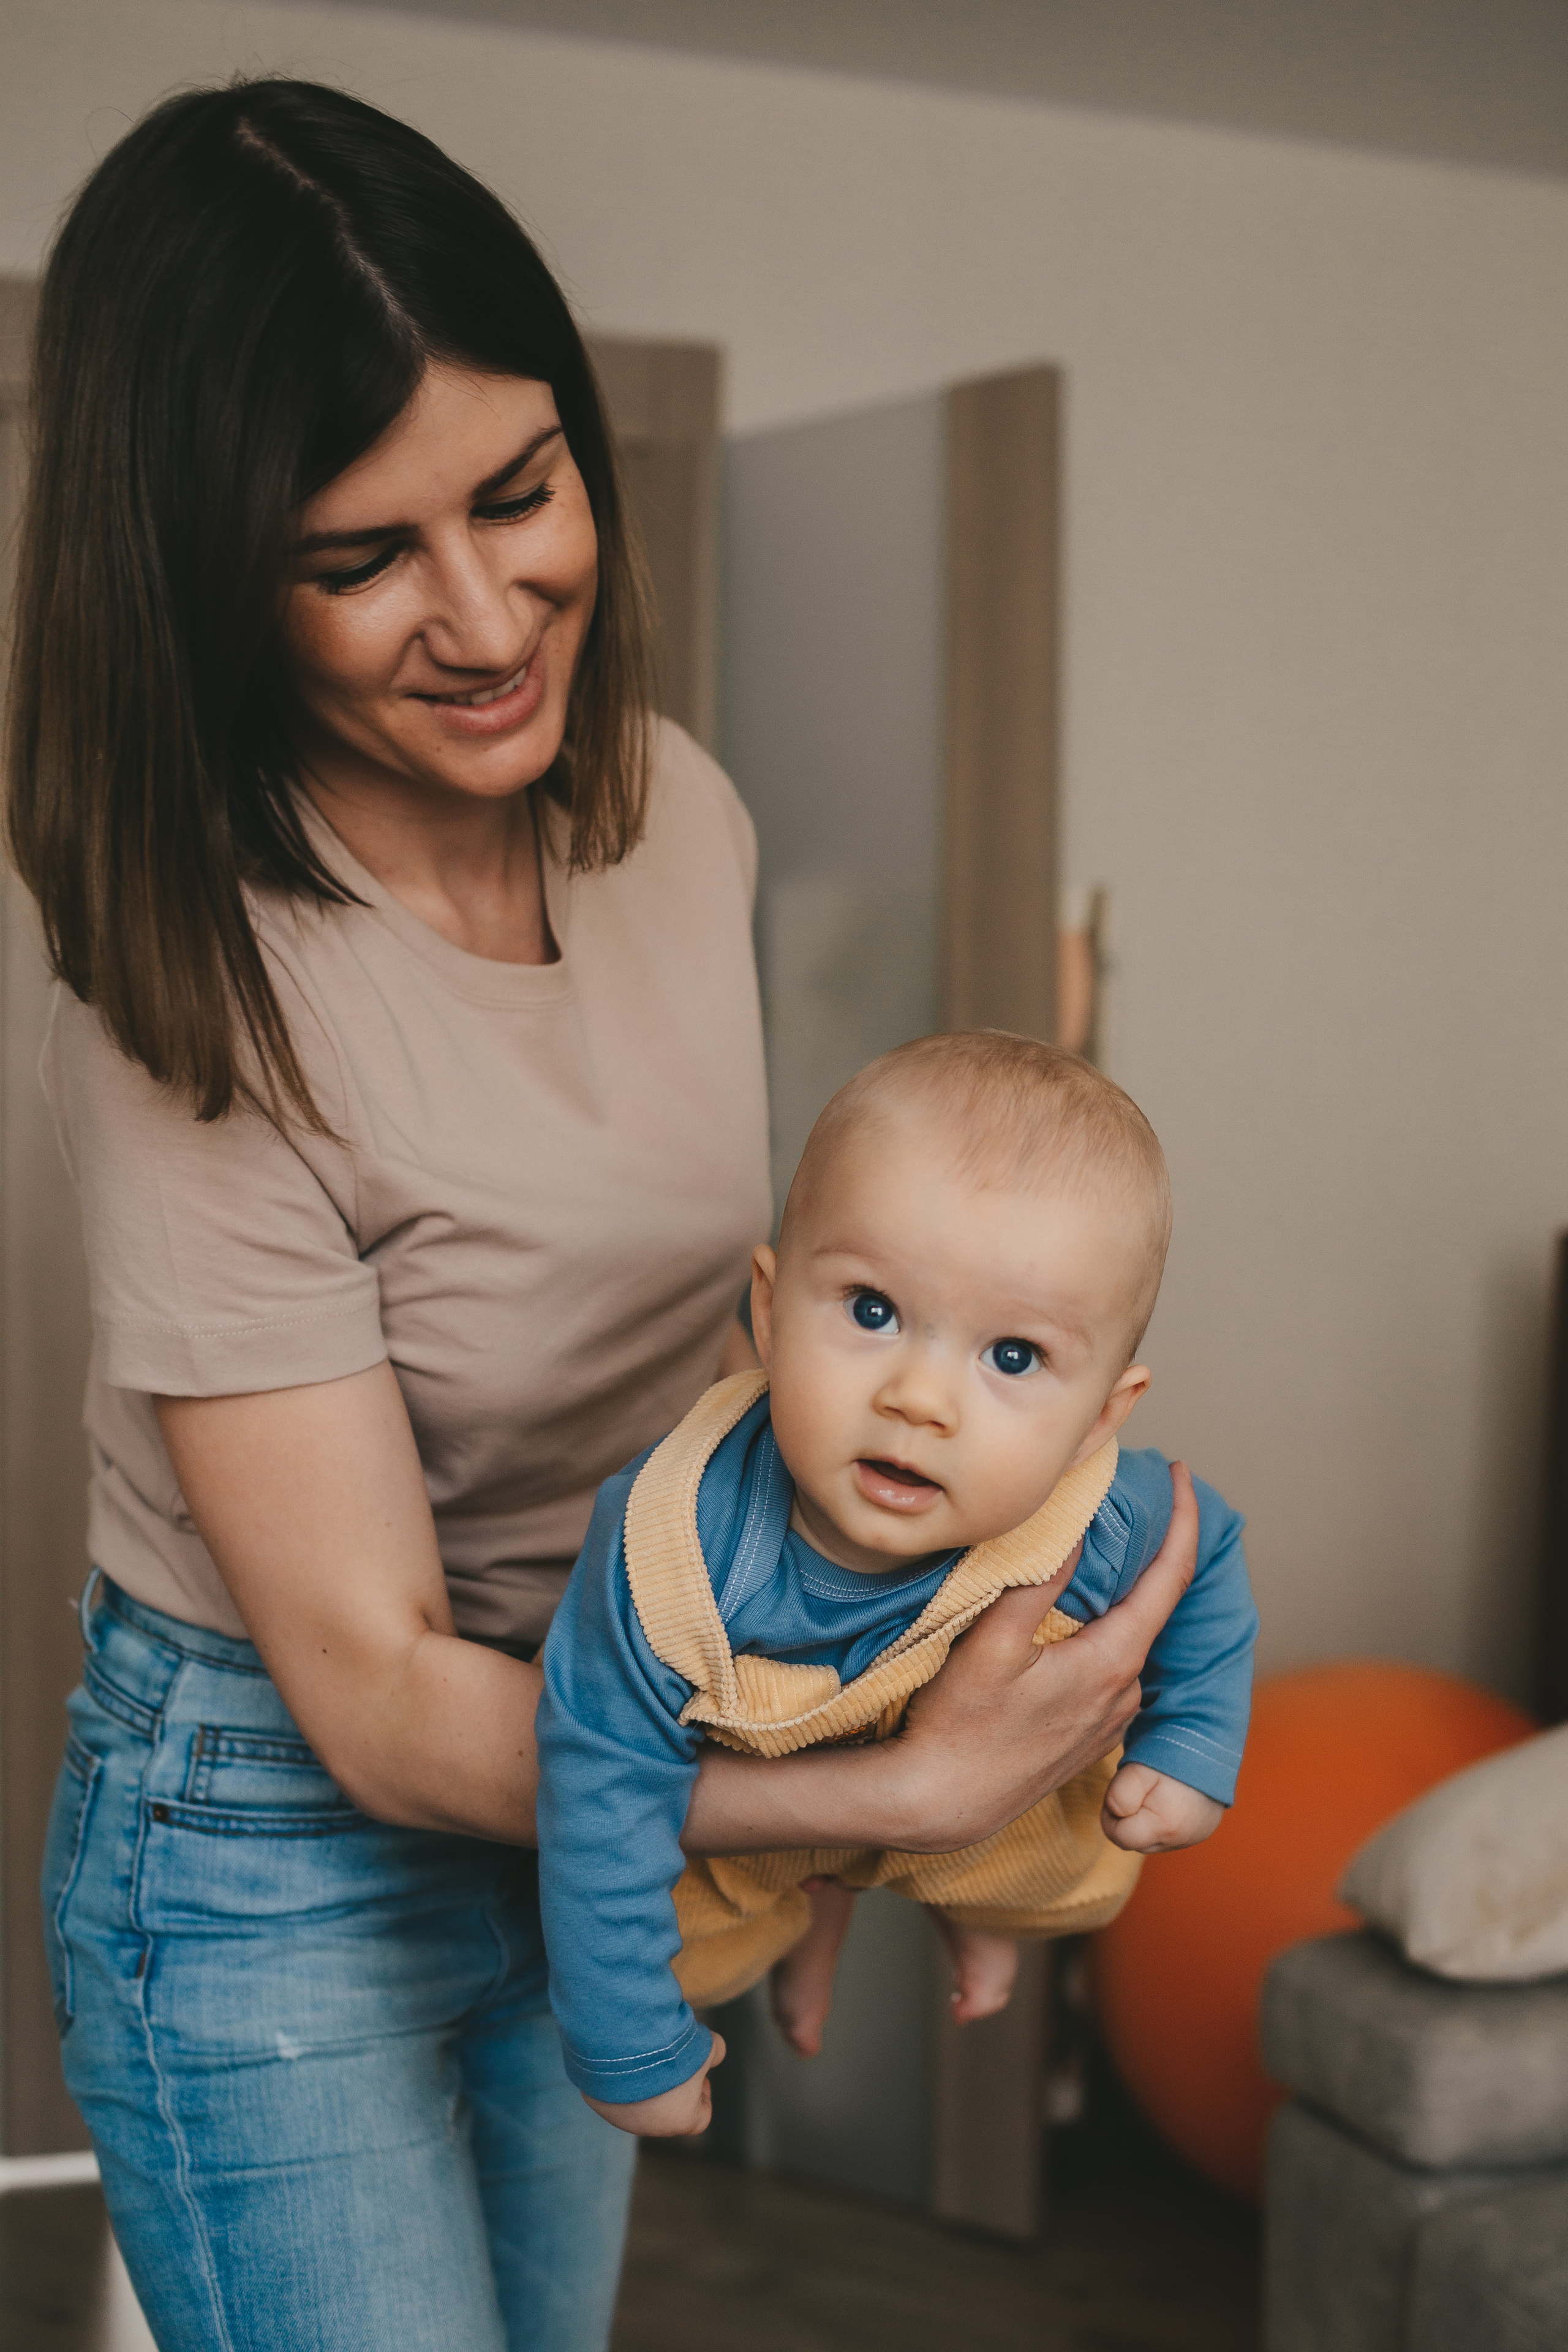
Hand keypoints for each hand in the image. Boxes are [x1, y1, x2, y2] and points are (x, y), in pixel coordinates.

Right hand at [582, 2031, 725, 2138]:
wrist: (623, 2044)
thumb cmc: (670, 2052)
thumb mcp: (706, 2046)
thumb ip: (715, 2052)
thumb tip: (715, 2051)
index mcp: (680, 2119)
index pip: (700, 2118)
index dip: (704, 2097)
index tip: (701, 2077)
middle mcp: (650, 2126)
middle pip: (667, 2112)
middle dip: (673, 2088)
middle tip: (673, 2062)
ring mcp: (620, 2117)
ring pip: (637, 2104)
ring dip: (644, 2085)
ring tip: (646, 2054)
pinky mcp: (597, 2101)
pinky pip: (612, 2092)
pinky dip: (619, 2077)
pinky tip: (623, 2054)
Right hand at [890, 1462, 1200, 1851]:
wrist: (943, 1805)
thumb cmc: (960, 1726)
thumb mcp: (991, 1645)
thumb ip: (1038, 1584)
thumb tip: (1077, 1531)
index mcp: (1112, 1662)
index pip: (1170, 1578)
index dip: (1184, 1520)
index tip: (1182, 1474)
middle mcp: (1125, 1691)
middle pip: (1152, 1606)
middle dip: (1149, 1553)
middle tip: (1135, 1503)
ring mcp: (1111, 1719)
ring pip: (1128, 1639)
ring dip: (1120, 1600)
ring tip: (1098, 1558)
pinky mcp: (1090, 1737)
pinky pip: (1110, 1670)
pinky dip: (1104, 1635)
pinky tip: (1073, 1626)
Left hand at [1102, 1763, 1222, 1853]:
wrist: (1210, 1741)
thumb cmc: (1171, 1754)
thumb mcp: (1136, 1769)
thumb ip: (1118, 1796)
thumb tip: (1116, 1815)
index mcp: (1165, 1827)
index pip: (1120, 1838)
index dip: (1110, 1816)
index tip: (1118, 1792)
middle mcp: (1182, 1839)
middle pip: (1137, 1841)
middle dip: (1128, 1819)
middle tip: (1135, 1788)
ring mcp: (1195, 1836)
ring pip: (1154, 1839)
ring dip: (1146, 1821)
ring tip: (1153, 1790)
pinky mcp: (1202, 1830)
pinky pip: (1172, 1834)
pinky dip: (1163, 1820)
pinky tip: (1168, 1797)